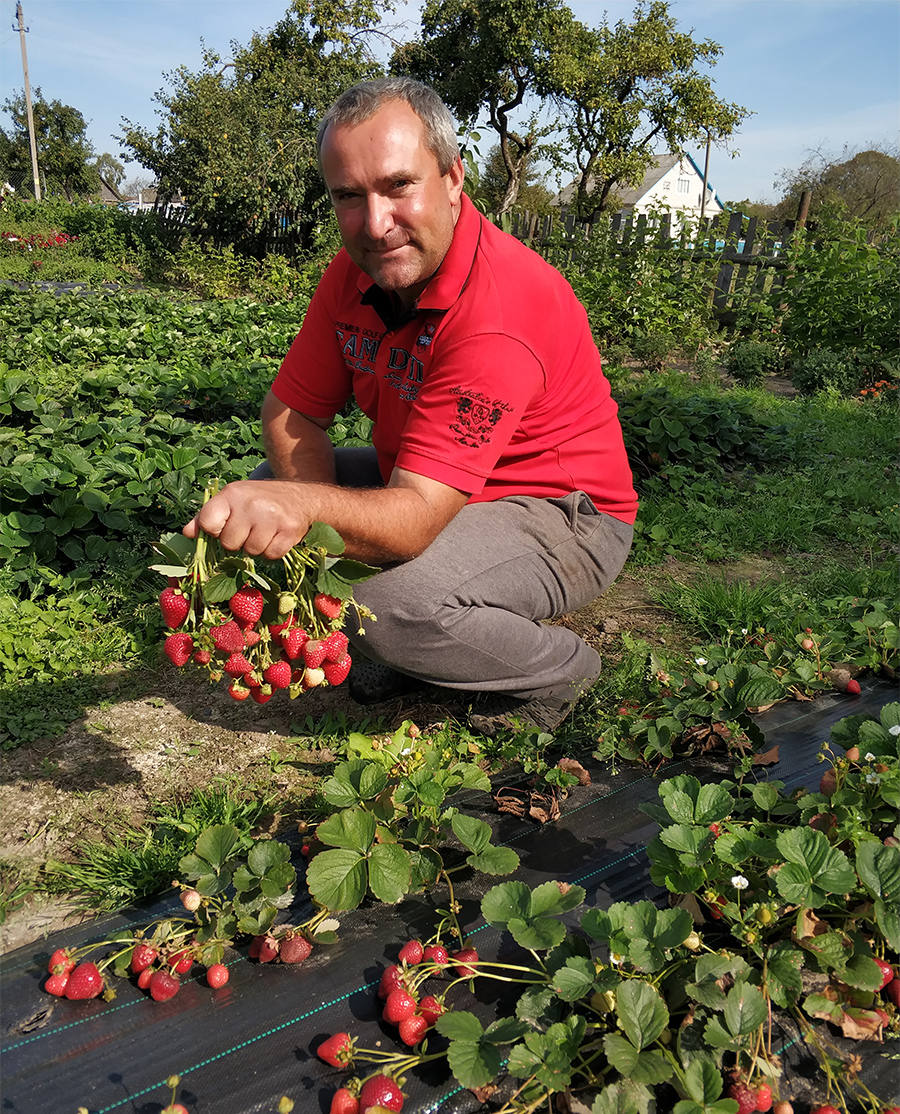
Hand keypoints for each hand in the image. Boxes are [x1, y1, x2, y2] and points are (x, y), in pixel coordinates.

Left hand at [183, 481, 310, 559]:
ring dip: (256, 548)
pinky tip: (276, 536)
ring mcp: (271, 517)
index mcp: (232, 493)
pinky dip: (272, 551)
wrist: (302, 497)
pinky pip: (271, 555)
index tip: (227, 526)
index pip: (207, 524)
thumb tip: (186, 533)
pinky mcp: (289, 530)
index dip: (216, 531)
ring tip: (264, 532)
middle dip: (238, 542)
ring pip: (251, 552)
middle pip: (230, 543)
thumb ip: (207, 516)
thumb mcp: (233, 500)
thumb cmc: (261, 501)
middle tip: (250, 529)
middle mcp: (251, 503)